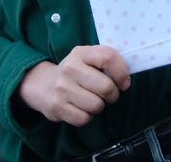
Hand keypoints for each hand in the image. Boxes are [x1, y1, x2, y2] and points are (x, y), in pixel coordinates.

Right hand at [16, 46, 131, 126]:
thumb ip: (106, 61)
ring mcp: (62, 88)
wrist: (44, 84)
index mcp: (81, 53)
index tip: (124, 83)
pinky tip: (82, 108)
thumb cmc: (76, 72)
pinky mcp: (57, 107)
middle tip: (108, 94)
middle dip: (112, 95)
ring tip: (92, 100)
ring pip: (97, 105)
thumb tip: (126, 78)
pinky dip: (87, 116)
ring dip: (99, 106)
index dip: (122, 72)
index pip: (108, 57)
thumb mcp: (88, 58)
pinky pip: (84, 118)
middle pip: (106, 87)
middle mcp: (70, 68)